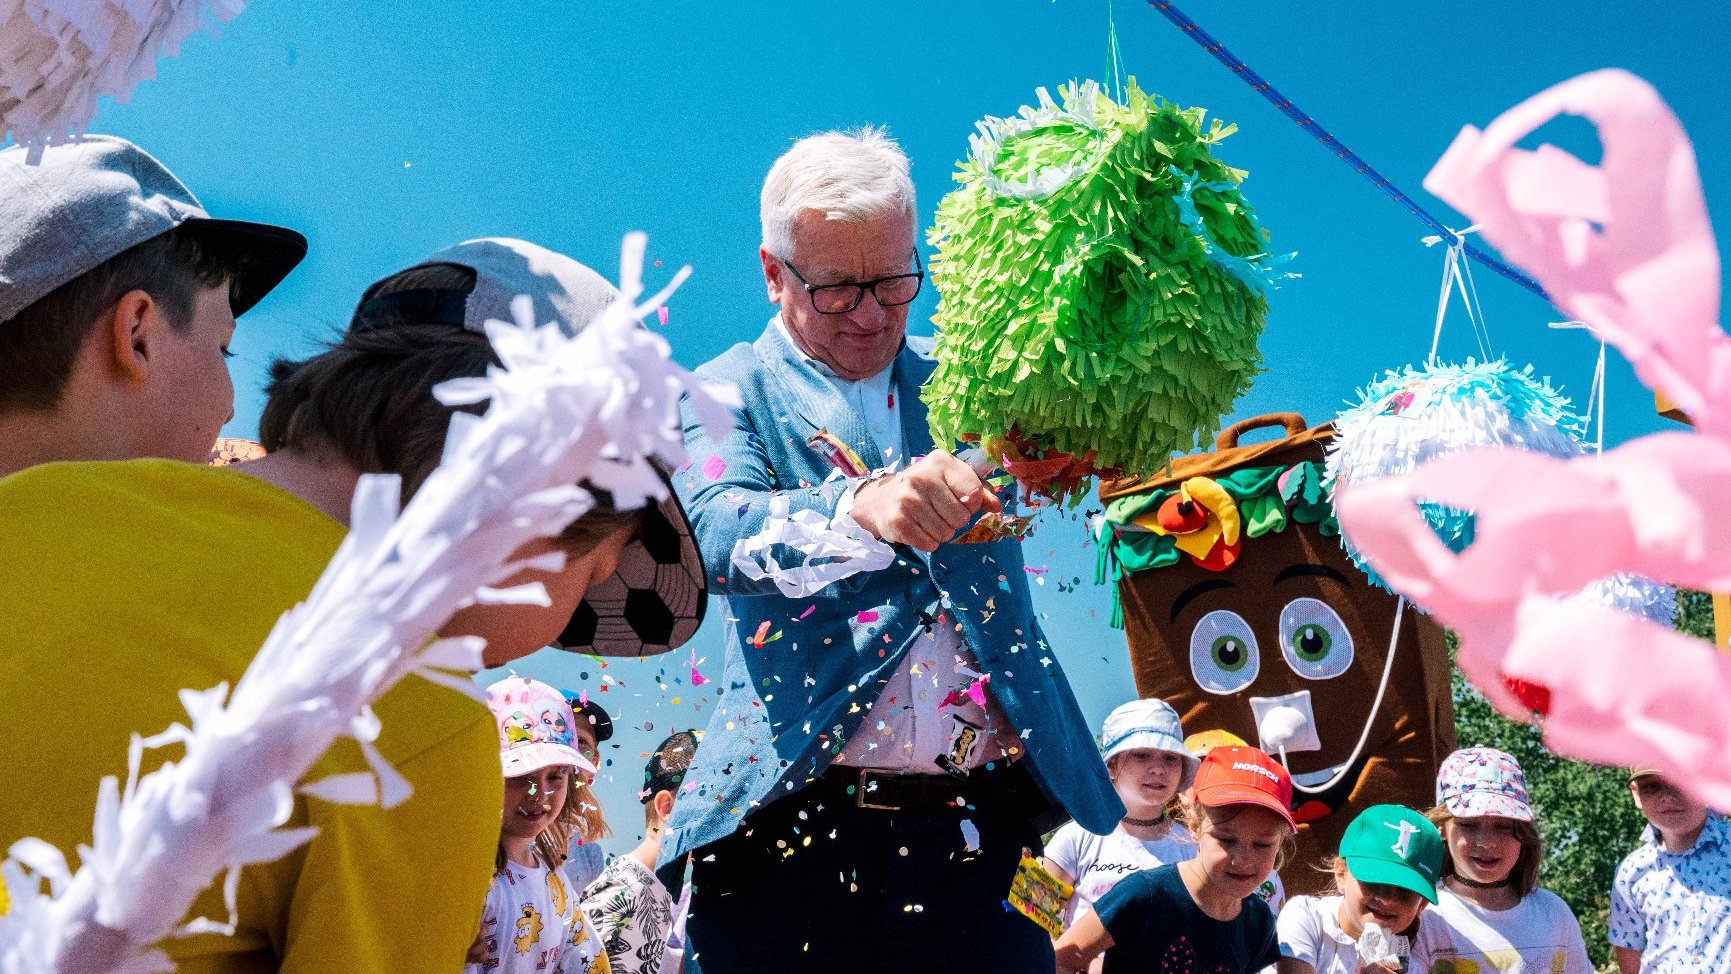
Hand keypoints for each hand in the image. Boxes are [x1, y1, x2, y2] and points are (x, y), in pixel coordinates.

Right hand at [849, 450, 1003, 550]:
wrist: (882, 499)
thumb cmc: (927, 489)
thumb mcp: (953, 481)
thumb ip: (979, 490)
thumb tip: (997, 506)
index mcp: (940, 462)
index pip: (974, 492)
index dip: (972, 504)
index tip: (960, 501)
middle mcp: (921, 477)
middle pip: (961, 517)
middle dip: (956, 521)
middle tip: (941, 512)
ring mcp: (906, 499)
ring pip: (946, 533)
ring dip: (942, 533)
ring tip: (928, 520)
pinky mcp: (897, 521)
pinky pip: (929, 544)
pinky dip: (928, 542)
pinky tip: (918, 528)